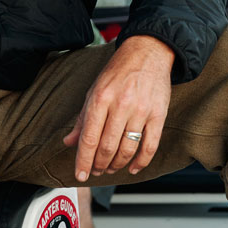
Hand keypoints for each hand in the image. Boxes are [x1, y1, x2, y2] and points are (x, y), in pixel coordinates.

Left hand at [63, 35, 173, 180]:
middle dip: (99, 165)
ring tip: (110, 168)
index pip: (89, 137)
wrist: (147, 53)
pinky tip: (132, 168)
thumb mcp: (94, 89)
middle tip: (95, 171)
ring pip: (127, 149)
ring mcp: (141, 110)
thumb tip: (69, 142)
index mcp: (101, 97)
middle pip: (107, 147)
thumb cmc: (118, 71)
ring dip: (117, 165)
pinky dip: (141, 162)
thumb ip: (82, 118)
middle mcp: (120, 104)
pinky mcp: (158, 115)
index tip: (80, 175)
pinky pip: (150, 146)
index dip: (83, 160)